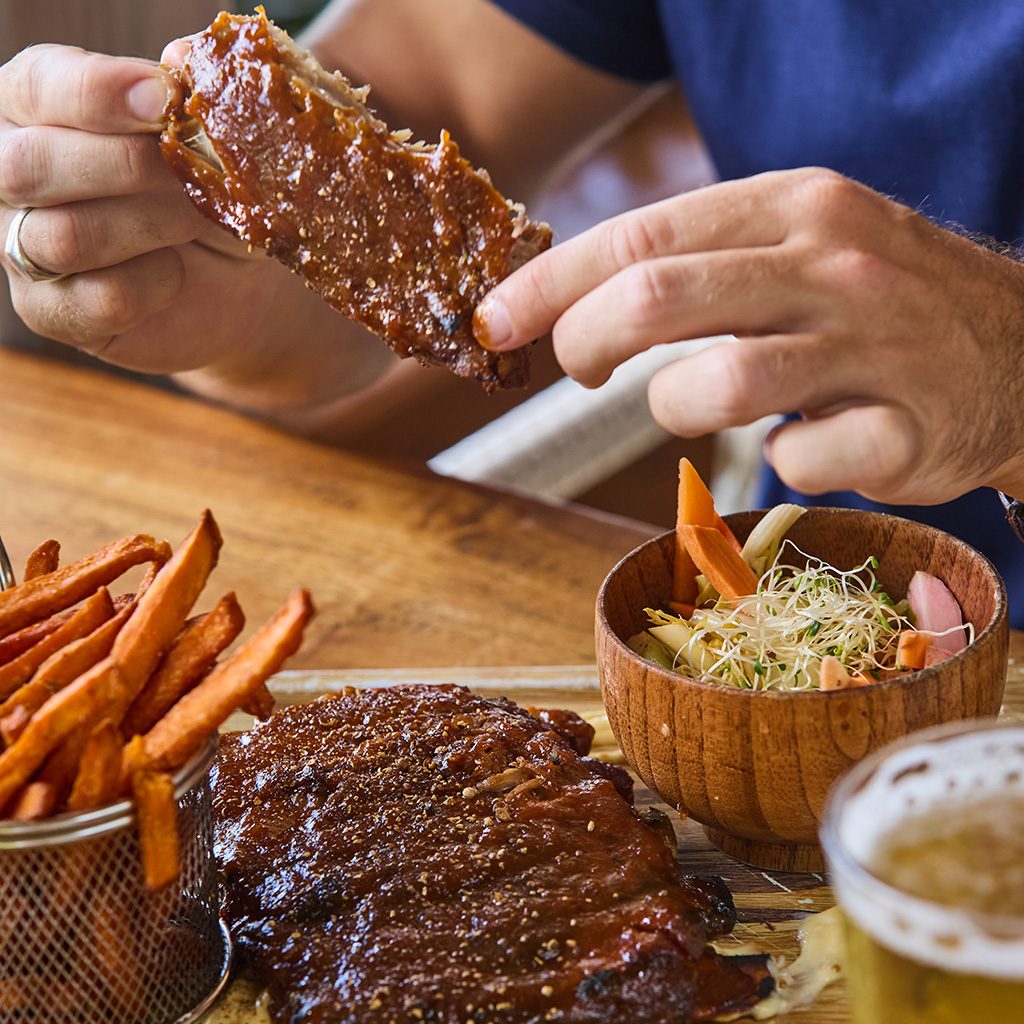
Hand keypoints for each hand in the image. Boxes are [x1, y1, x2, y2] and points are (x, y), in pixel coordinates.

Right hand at [0, 43, 389, 412]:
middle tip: (186, 173)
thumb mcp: (208, 142)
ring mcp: (25, 250)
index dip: (98, 93)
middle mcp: (12, 175)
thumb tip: (184, 60)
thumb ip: (191, 99)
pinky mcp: (56, 313)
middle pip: (28, 166)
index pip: (39, 87)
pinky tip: (177, 275)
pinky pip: (97, 300)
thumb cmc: (209, 192)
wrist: (239, 280)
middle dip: (122, 167)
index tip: (165, 100)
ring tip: (195, 220)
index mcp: (35, 108)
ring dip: (147, 226)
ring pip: (63, 238)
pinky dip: (153, 286)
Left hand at [475, 168, 1023, 504]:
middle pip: (661, 298)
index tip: (495, 319)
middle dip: (584, 341)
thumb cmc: (880, 302)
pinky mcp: (906, 430)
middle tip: (572, 371)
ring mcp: (874, 347)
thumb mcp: (798, 244)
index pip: (642, 234)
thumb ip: (700, 263)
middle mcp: (832, 264)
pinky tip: (805, 444)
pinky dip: (781, 464)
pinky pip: (801, 462)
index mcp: (792, 207)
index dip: (552, 282)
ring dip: (677, 409)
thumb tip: (576, 297)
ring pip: (721, 385)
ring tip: (693, 406)